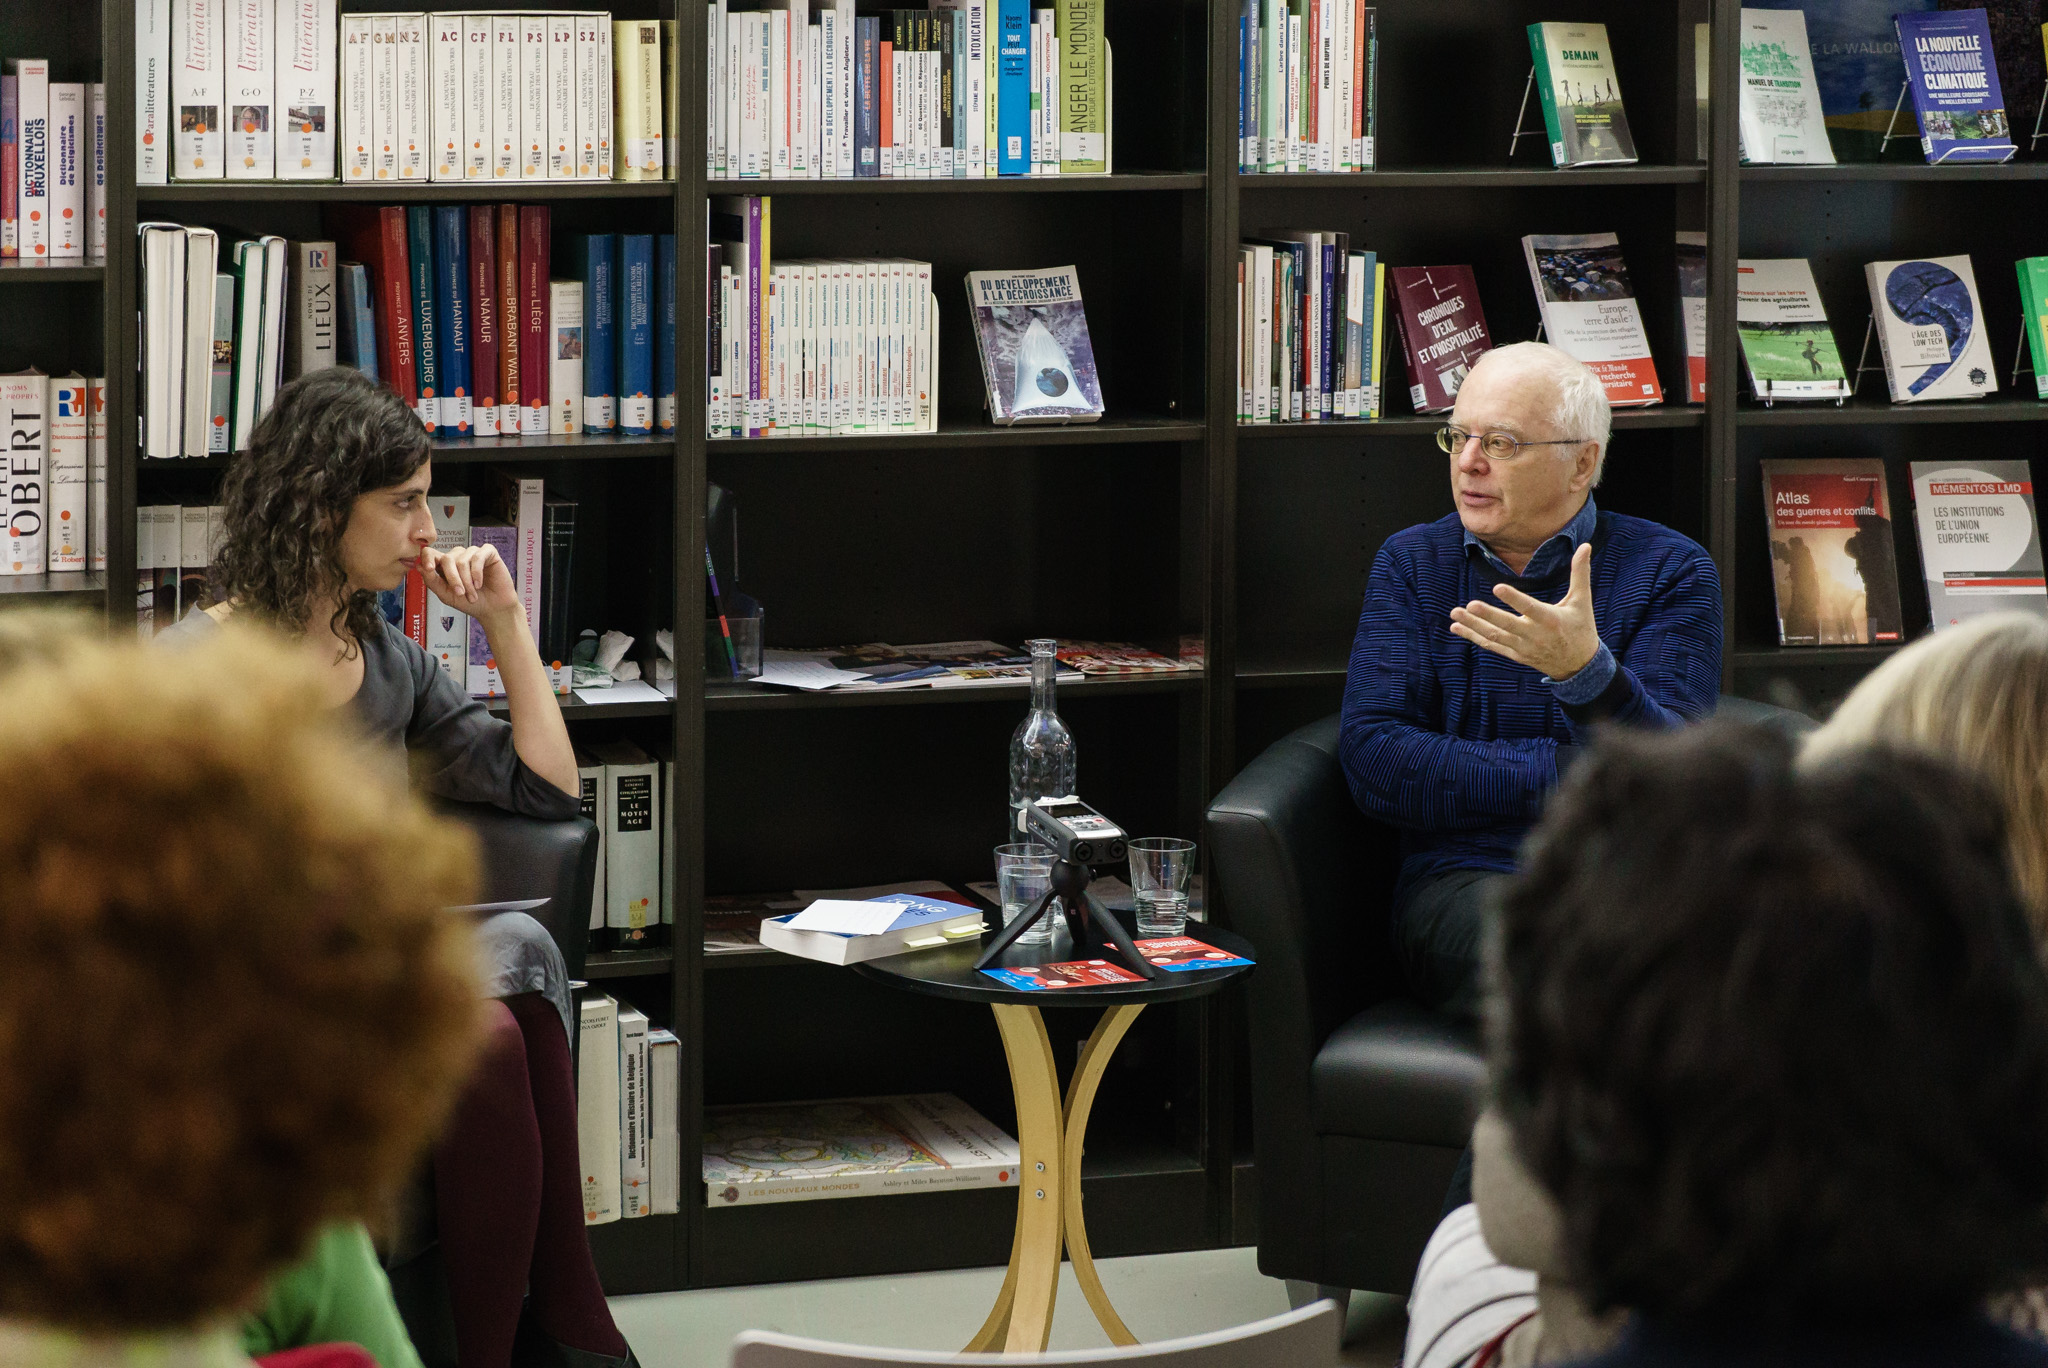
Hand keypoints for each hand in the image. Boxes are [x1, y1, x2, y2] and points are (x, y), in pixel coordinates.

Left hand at [417, 543, 522, 627]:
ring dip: (467, 580)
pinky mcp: (488, 553)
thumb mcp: (446, 595)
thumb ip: (432, 581)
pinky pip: (478, 557)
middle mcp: (458, 557)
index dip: (427, 558)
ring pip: (462, 560)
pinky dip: (477, 573)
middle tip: (460, 593)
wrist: (492, 610)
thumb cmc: (470, 603)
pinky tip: (479, 583)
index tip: (429, 569)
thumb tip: (419, 566)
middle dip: (453, 578)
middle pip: (447, 558)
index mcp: (445, 566)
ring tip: (473, 594)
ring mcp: (473, 554)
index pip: (430, 553)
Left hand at [1449, 542, 1600, 680]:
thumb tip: (1585, 545)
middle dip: (1487, 616)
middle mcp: (1534, 635)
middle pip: (1507, 625)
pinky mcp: (1515, 655)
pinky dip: (1474, 637)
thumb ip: (1580, 573)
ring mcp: (1523, 647)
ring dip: (1473, 626)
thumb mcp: (1581, 601)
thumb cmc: (1580, 627)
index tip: (1497, 586)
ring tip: (1455, 614)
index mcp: (1550, 619)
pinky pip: (1492, 646)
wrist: (1578, 665)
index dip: (1514, 599)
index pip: (1530, 608)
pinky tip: (1457, 628)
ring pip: (1495, 636)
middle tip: (1469, 605)